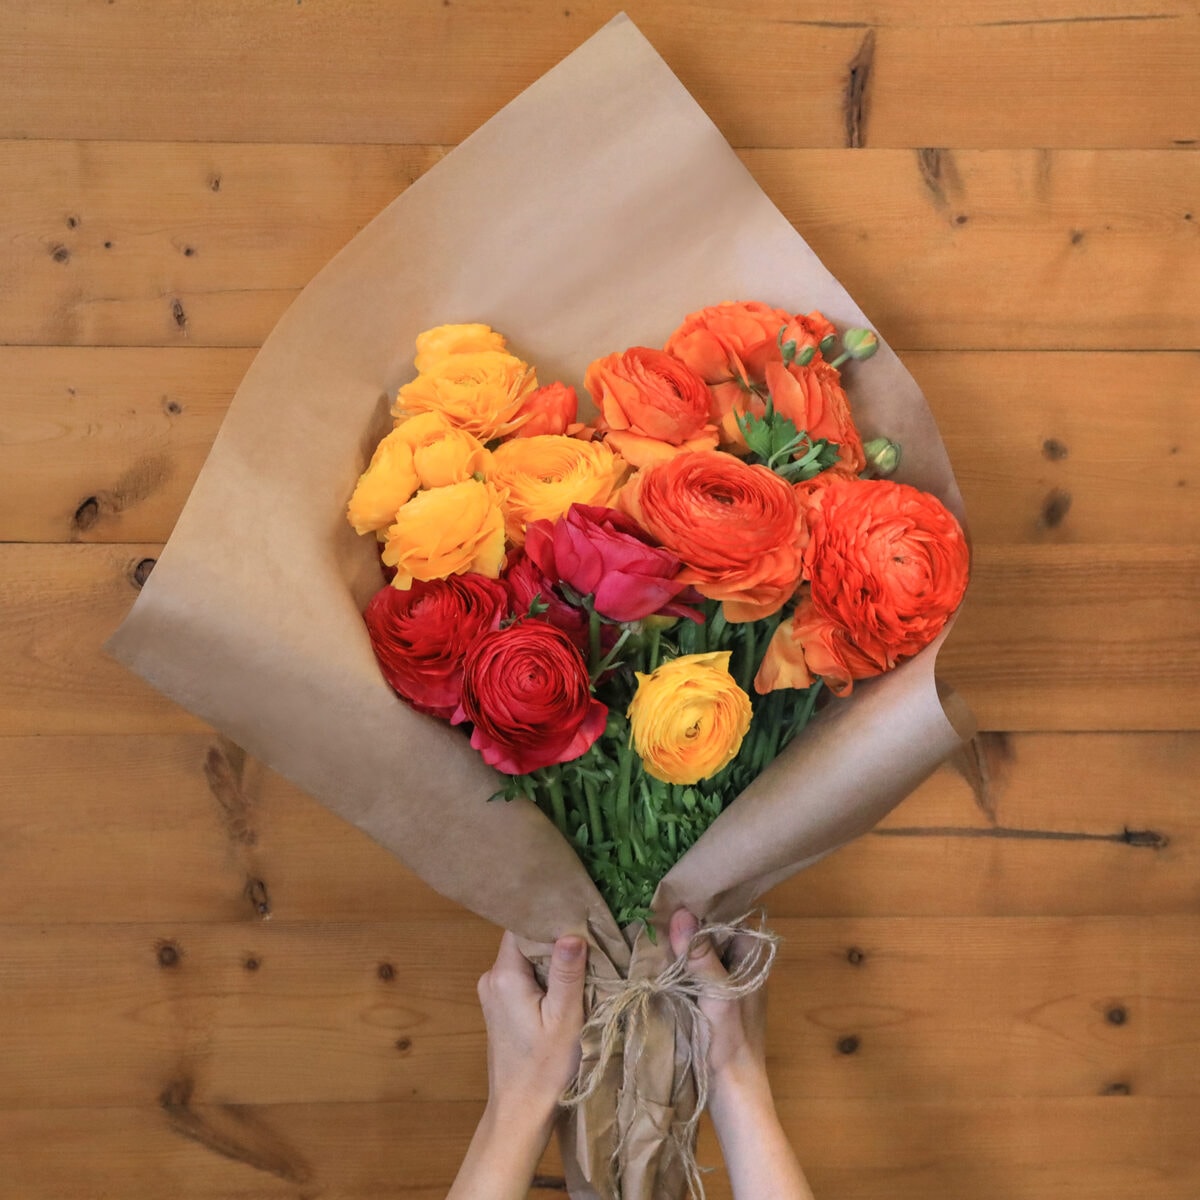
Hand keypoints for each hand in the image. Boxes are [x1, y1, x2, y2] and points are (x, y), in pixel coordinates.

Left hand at [476, 930, 587, 1124]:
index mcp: (504, 976)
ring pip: (525, 959)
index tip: (580, 915)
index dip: (550, 918)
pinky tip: (566, 986)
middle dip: (555, 939)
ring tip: (583, 962)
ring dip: (551, 960)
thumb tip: (572, 932)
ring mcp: (492, 993)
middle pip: (524, 941)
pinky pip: (523, 976)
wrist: (521, 1111)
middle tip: (589, 939)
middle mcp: (491, 978)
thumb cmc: (545, 1067)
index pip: (523, 926)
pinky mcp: (499, 1006)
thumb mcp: (565, 1018)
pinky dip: (544, 976)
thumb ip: (567, 973)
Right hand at [668, 908, 767, 1097]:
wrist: (732, 1088)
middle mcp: (742, 963)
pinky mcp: (711, 996)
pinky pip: (694, 969)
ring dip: (680, 946)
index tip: (674, 897)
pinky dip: (679, 964)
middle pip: (713, 932)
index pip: (728, 916)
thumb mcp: (716, 992)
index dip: (703, 907)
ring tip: (652, 931)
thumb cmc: (731, 1039)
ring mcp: (726, 980)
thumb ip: (700, 954)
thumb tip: (681, 913)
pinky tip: (658, 959)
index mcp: (753, 956)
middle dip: (688, 925)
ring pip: (701, 951)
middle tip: (655, 913)